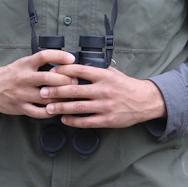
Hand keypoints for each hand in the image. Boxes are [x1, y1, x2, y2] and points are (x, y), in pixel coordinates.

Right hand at [0, 49, 76, 118]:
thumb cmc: (10, 74)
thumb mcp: (23, 63)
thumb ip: (40, 63)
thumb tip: (64, 63)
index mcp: (25, 64)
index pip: (44, 56)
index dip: (59, 56)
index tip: (72, 58)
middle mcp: (23, 78)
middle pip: (49, 78)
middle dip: (65, 81)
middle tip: (74, 82)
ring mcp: (22, 94)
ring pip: (46, 97)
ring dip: (61, 97)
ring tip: (70, 97)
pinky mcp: (20, 107)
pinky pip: (39, 112)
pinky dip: (51, 111)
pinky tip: (58, 109)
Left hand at [39, 65, 166, 128]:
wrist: (144, 101)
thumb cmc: (125, 85)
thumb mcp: (112, 73)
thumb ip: (96, 70)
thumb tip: (74, 65)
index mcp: (104, 76)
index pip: (79, 70)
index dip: (63, 71)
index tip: (51, 72)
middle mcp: (103, 90)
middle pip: (75, 90)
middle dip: (56, 91)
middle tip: (43, 92)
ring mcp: (105, 106)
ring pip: (78, 107)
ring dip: (61, 107)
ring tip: (48, 107)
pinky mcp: (107, 120)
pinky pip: (86, 121)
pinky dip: (73, 121)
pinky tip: (64, 119)